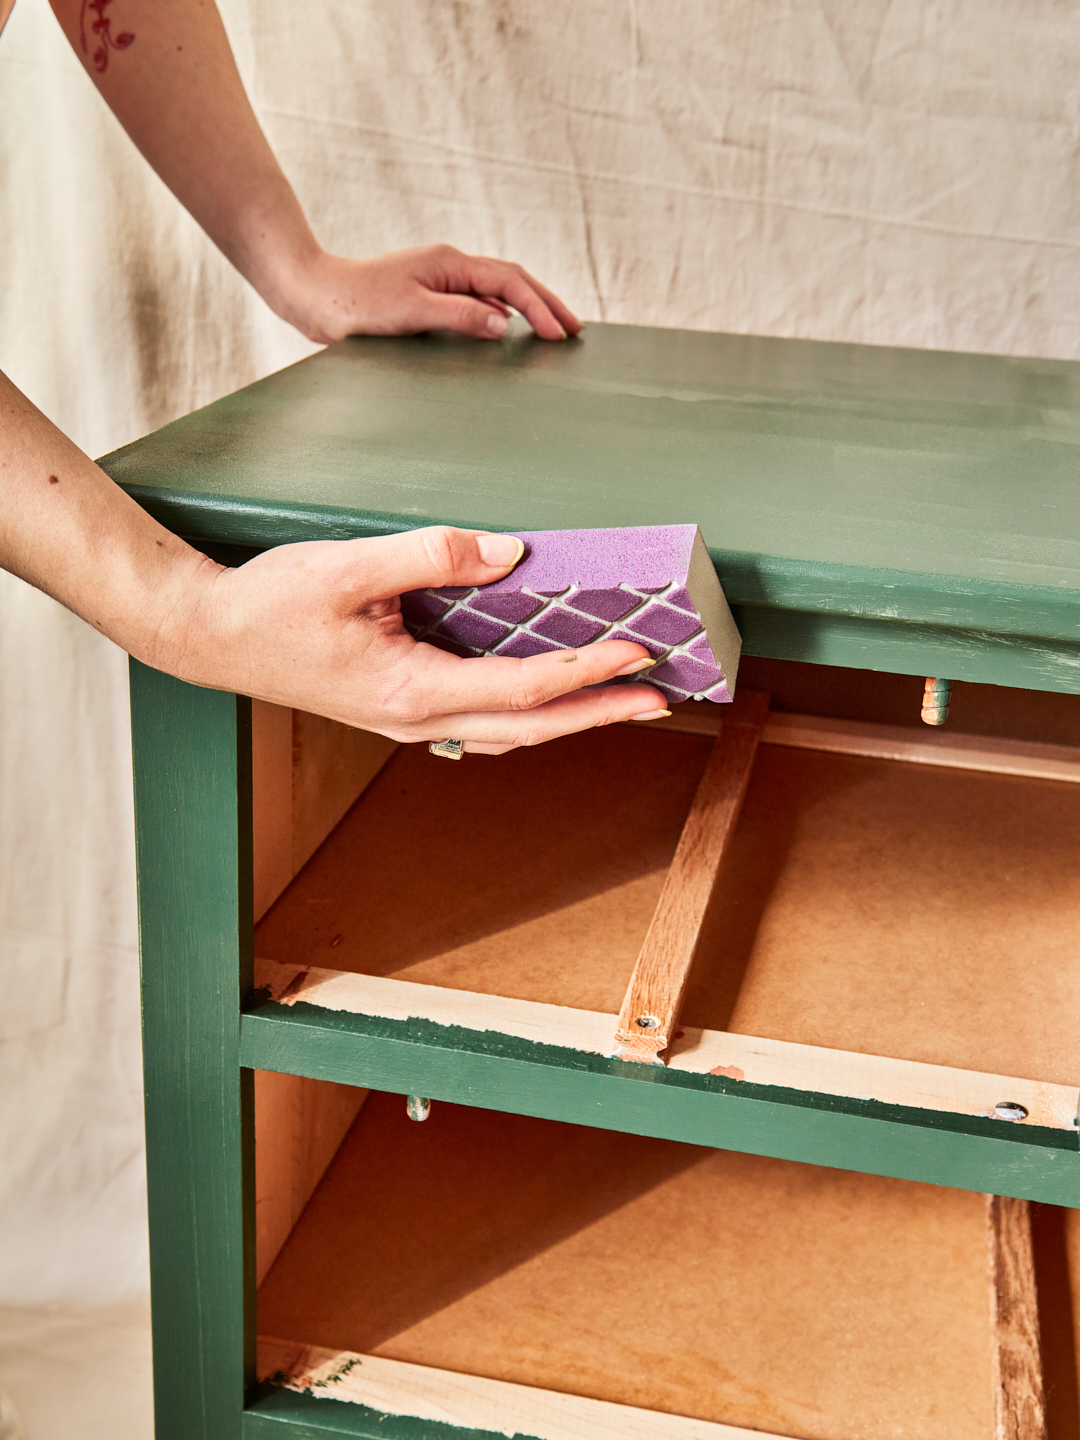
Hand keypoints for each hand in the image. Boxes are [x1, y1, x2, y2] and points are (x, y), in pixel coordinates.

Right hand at [165, 528, 665, 753]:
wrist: (212, 637)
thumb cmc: (270, 604)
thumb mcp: (347, 568)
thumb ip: (431, 556)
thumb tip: (510, 552)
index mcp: (409, 691)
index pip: (523, 687)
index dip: (586, 669)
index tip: (639, 650)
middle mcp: (417, 719)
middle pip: (532, 726)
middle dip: (601, 710)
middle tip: (662, 695)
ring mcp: (409, 721)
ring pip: (511, 730)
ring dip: (572, 716)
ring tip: (623, 697)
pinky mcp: (401, 708)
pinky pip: (484, 718)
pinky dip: (531, 710)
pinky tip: (552, 693)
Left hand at [269, 244, 582, 345]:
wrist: (313, 294)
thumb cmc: (355, 305)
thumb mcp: (411, 312)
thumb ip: (460, 315)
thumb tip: (503, 323)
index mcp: (450, 264)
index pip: (509, 282)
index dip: (539, 307)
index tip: (560, 334)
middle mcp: (449, 266)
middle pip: (511, 280)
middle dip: (546, 303)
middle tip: (574, 329)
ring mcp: (439, 279)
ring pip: (496, 288)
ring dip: (528, 307)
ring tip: (553, 328)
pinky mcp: (427, 294)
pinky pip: (477, 300)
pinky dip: (502, 312)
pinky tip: (508, 329)